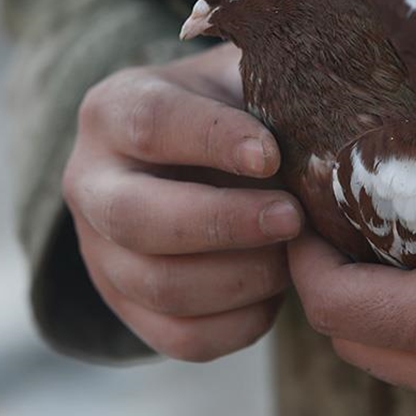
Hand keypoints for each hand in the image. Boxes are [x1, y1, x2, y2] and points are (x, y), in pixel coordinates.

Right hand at [62, 43, 301, 361]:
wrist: (197, 158)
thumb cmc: (233, 110)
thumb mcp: (241, 78)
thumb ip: (270, 86)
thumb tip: (326, 124)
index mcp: (112, 110)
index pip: (151, 124)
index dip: (212, 141)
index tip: (272, 155)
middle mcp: (89, 182)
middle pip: (137, 217)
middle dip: (223, 223)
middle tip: (292, 217)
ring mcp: (99, 253)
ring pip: (159, 285)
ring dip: (241, 277)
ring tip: (294, 256)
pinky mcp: (126, 307)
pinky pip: (181, 337)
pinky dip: (241, 322)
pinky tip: (277, 291)